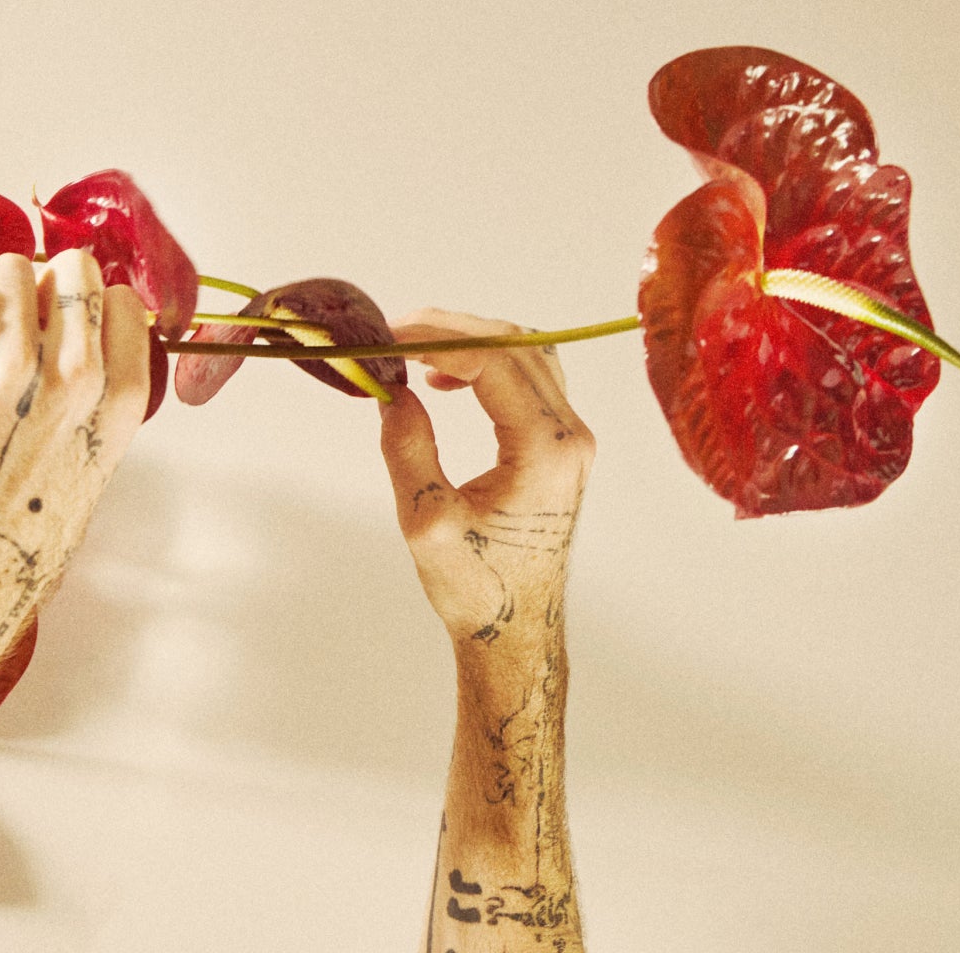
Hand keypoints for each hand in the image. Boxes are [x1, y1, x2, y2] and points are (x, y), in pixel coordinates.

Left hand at [0, 249, 150, 741]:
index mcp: (118, 400)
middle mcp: (74, 375)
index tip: (65, 326)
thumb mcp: (89, 471)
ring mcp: (11, 372)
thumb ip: (90, 406)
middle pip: (71, 267)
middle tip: (17, 318)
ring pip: (8, 268)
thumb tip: (71, 354)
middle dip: (43, 282)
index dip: (89, 305)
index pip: (121, 301)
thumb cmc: (22, 542)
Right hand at [375, 309, 594, 651]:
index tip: (388, 338)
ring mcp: (572, 441)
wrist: (517, 630)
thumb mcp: (425, 520)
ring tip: (415, 350)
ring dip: (472, 342)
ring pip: (528, 357)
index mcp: (545, 451)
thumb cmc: (476, 588)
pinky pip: (531, 382)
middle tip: (394, 333)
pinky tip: (447, 379)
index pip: (494, 362)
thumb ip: (408, 447)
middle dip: (452, 330)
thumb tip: (393, 390)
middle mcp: (570, 437)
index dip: (437, 338)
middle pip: (516, 347)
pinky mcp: (561, 449)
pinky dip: (489, 366)